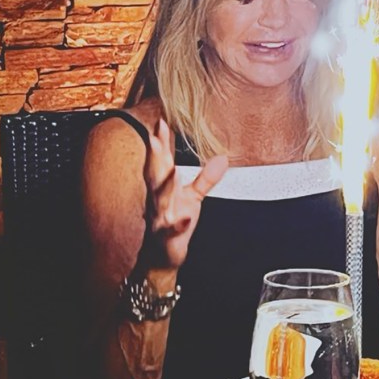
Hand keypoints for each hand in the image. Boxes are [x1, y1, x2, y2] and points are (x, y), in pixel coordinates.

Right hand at [144, 118, 228, 269]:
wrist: (162, 256)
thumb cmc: (174, 220)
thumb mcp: (192, 197)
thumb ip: (206, 177)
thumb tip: (223, 157)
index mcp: (161, 187)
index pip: (160, 161)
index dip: (160, 142)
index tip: (161, 122)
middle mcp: (157, 200)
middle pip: (155, 176)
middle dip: (156, 157)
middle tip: (156, 139)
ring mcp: (160, 218)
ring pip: (161, 201)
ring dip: (166, 186)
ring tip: (174, 173)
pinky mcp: (167, 237)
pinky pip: (172, 230)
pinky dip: (178, 224)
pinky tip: (185, 218)